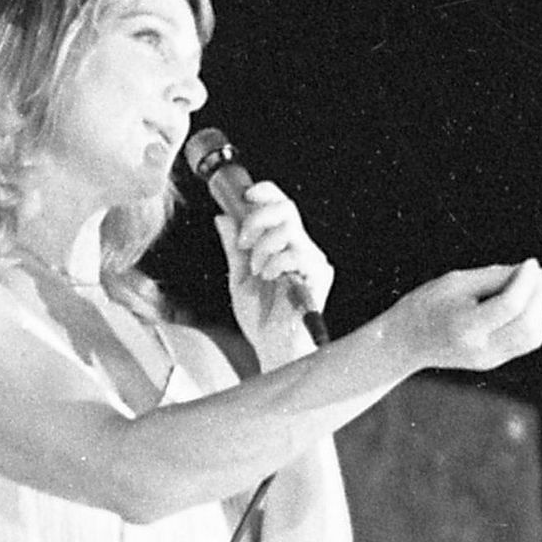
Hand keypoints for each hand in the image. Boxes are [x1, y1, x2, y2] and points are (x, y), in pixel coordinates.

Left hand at [219, 176, 334, 361]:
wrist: (273, 348)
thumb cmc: (261, 319)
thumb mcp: (238, 278)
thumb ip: (234, 248)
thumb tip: (223, 217)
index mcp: (284, 245)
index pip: (280, 205)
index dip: (265, 193)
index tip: (244, 195)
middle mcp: (302, 248)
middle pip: (285, 208)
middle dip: (257, 219)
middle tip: (244, 242)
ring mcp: (312, 261)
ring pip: (288, 229)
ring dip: (263, 247)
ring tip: (257, 271)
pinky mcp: (319, 275)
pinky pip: (295, 253)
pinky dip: (275, 262)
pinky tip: (269, 278)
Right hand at [390, 261, 541, 377]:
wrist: (407, 341)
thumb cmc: (428, 304)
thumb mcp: (456, 281)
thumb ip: (493, 276)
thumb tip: (528, 271)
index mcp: (465, 326)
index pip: (509, 305)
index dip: (526, 281)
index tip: (530, 263)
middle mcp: (480, 348)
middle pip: (527, 325)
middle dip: (539, 295)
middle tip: (538, 273)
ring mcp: (488, 359)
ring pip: (532, 337)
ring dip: (540, 308)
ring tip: (535, 286)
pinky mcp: (493, 361)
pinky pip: (526, 342)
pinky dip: (534, 320)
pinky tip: (528, 303)